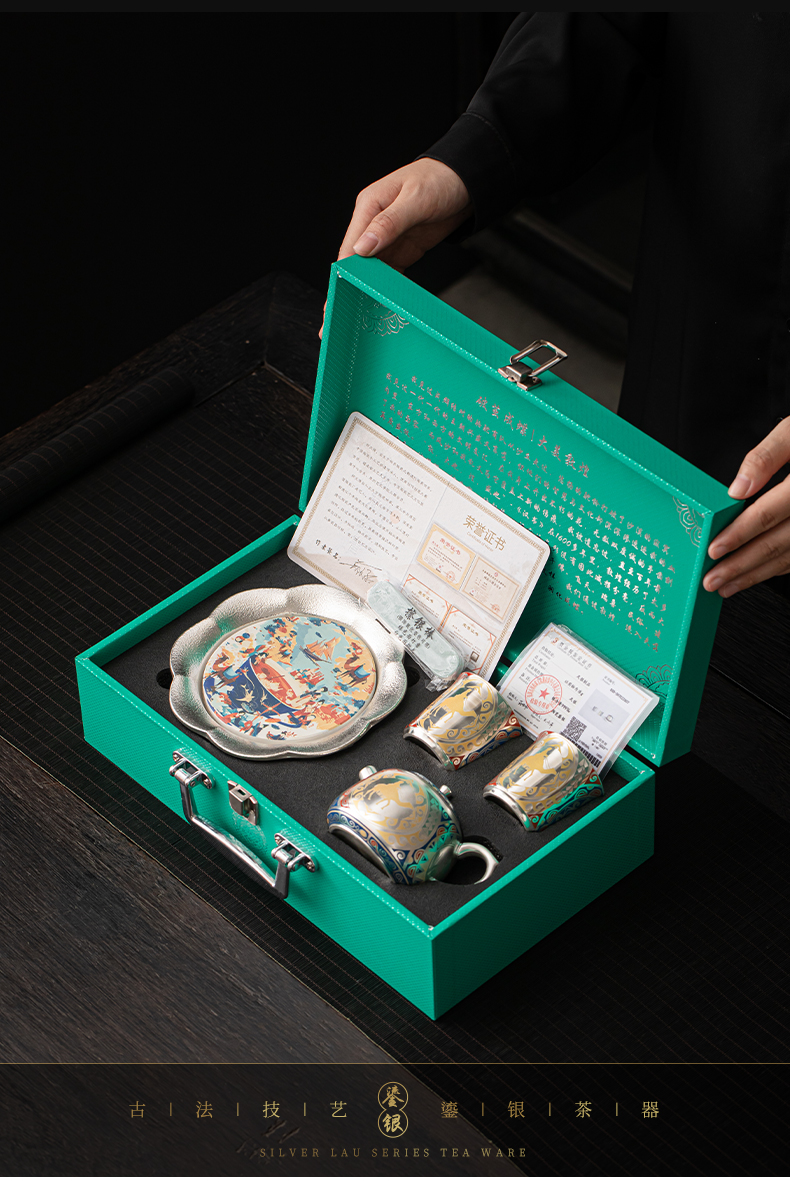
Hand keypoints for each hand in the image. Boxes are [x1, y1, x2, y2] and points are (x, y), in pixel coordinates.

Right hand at [320, 159, 471, 336]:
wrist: (467, 181)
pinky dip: (385, 289)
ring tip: (355, 320)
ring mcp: (388, 239)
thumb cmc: (441, 180)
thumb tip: (362, 247)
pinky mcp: (402, 249)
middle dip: (346, 290)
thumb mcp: (416, 199)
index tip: (338, 298)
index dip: (342, 275)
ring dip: (363, 293)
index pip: (350, 247)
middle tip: (335, 320)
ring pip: (370, 271)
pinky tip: (381, 306)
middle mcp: (373, 224)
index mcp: (369, 206)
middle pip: (355, 264)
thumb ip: (388, 223)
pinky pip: (390, 273)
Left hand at [704, 417, 789, 596]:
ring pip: (789, 557)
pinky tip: (758, 574)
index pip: (768, 514)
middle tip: (712, 580)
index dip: (739, 534)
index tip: (715, 549)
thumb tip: (738, 487)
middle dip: (741, 566)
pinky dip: (778, 568)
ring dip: (757, 575)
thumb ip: (766, 457)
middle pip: (776, 543)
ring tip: (728, 585)